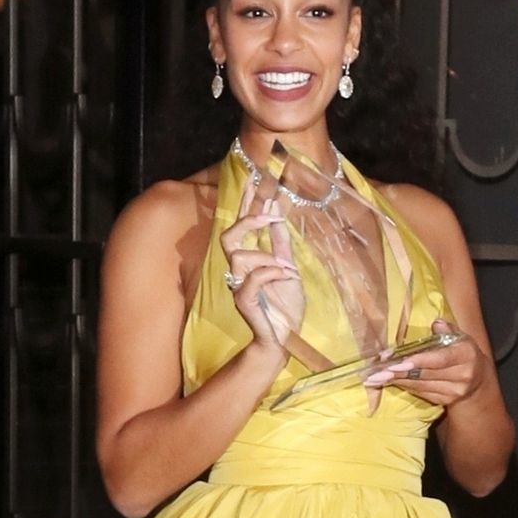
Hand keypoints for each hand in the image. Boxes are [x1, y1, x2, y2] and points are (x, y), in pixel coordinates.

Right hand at [219, 175, 304, 363]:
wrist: (285, 339)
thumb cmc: (285, 307)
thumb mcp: (289, 268)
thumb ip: (281, 244)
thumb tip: (278, 212)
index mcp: (250, 260)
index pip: (242, 226)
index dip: (245, 203)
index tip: (253, 179)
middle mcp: (238, 271)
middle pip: (228, 237)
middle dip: (248, 222)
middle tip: (270, 216)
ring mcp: (238, 286)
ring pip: (240, 257)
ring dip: (267, 257)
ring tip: (286, 268)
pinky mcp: (243, 302)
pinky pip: (250, 280)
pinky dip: (269, 273)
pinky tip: (283, 276)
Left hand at [363, 318, 489, 408]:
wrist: (477, 380)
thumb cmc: (463, 352)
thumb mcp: (459, 337)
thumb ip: (446, 329)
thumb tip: (435, 323)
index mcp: (466, 355)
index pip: (440, 359)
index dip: (419, 361)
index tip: (399, 362)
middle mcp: (462, 375)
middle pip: (425, 374)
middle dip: (399, 372)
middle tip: (377, 371)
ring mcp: (454, 391)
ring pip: (421, 385)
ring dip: (397, 380)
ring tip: (376, 377)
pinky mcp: (445, 401)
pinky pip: (421, 392)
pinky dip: (405, 386)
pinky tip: (390, 381)